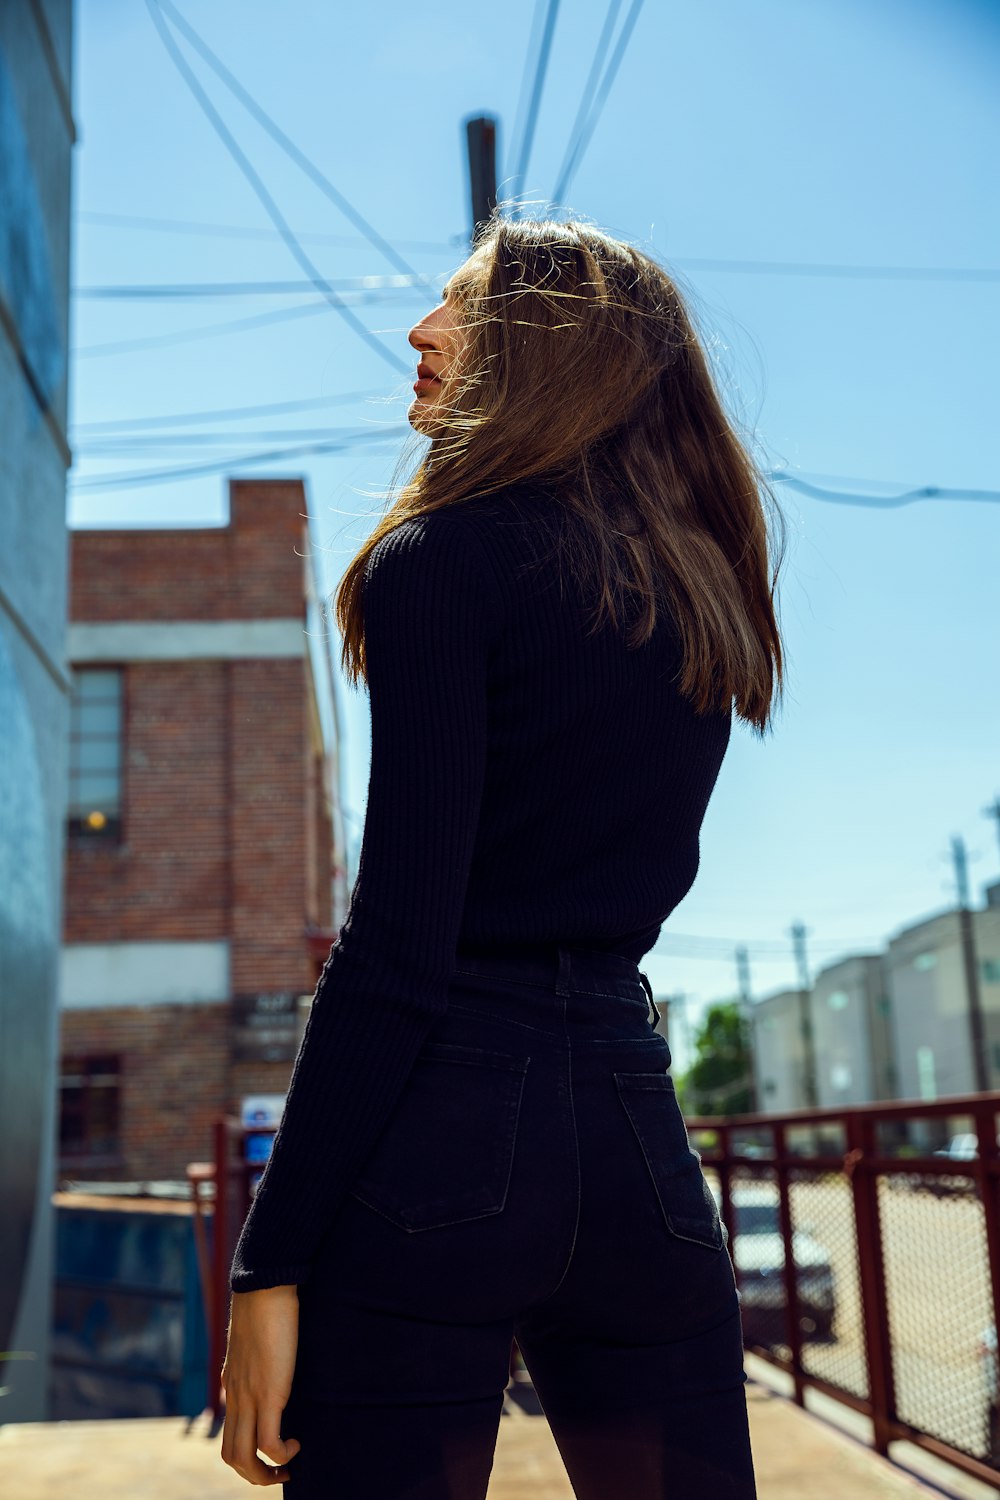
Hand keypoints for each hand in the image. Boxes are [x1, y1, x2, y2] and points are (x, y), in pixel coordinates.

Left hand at [221, 1285, 301, 1484]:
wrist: (263, 1286)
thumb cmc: (266, 1301)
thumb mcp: (257, 1333)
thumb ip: (259, 1350)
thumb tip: (272, 1348)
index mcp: (232, 1383)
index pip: (230, 1432)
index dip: (247, 1451)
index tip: (270, 1453)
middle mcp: (235, 1396)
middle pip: (231, 1455)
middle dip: (254, 1474)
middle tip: (278, 1472)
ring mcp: (249, 1396)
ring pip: (243, 1457)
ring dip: (264, 1474)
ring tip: (286, 1469)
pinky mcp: (268, 1393)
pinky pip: (268, 1443)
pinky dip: (281, 1454)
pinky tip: (296, 1444)